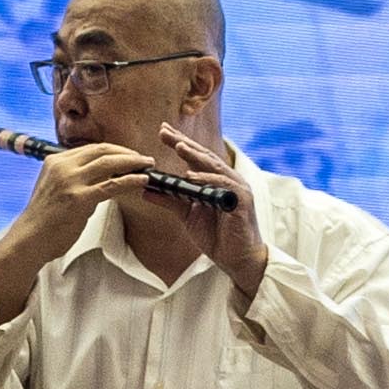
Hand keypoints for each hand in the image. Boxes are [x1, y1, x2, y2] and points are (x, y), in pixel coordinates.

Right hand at [0, 139, 173, 318]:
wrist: (29, 239)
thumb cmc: (45, 219)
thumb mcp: (57, 189)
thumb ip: (77, 179)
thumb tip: (104, 176)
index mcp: (56, 161)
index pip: (91, 148)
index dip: (115, 150)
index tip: (130, 155)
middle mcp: (62, 166)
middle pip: (102, 150)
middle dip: (127, 153)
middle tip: (144, 159)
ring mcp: (70, 181)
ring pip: (109, 163)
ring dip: (132, 163)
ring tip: (148, 166)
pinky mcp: (78, 199)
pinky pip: (111, 185)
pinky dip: (130, 180)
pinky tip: (142, 180)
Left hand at [157, 126, 268, 299]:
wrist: (236, 259)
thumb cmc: (216, 236)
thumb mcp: (187, 215)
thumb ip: (170, 200)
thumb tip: (146, 190)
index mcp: (214, 180)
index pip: (195, 157)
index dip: (179, 142)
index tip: (162, 130)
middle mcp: (226, 179)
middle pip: (203, 156)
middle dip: (183, 142)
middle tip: (164, 131)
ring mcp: (236, 188)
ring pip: (214, 166)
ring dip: (195, 156)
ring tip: (178, 146)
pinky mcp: (242, 201)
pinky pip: (224, 185)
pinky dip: (208, 179)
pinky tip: (191, 176)